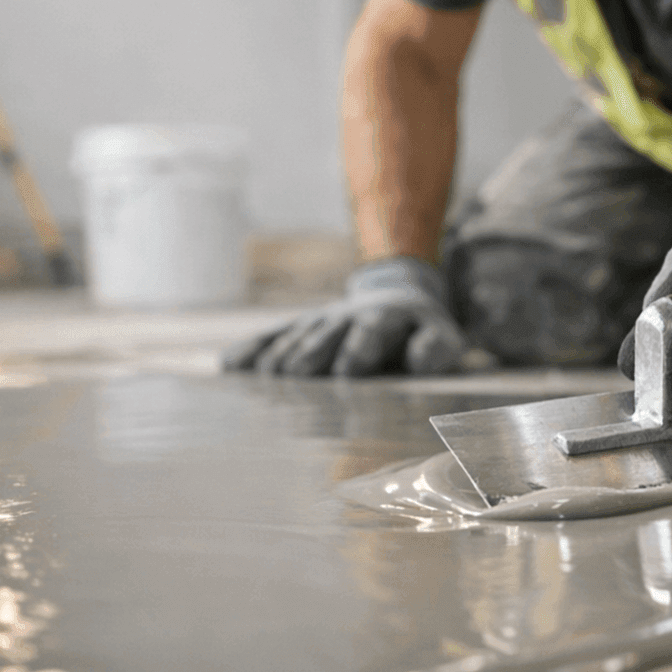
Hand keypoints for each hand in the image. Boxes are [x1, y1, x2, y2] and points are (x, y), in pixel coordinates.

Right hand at [222, 256, 465, 376]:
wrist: (395, 295)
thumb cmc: (421, 332)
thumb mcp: (443, 337)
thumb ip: (436, 347)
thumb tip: (419, 359)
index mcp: (385, 318)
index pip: (371, 332)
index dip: (359, 349)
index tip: (347, 372)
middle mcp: (346, 317)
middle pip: (326, 334)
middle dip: (312, 353)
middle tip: (296, 374)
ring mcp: (319, 322)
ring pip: (296, 336)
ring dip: (280, 355)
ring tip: (263, 376)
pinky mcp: (299, 330)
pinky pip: (273, 337)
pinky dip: (251, 350)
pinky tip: (228, 366)